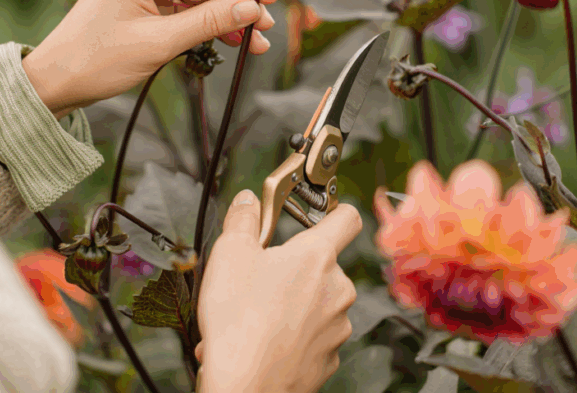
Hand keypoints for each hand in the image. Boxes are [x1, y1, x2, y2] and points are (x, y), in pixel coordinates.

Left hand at [21, 0, 277, 117]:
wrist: (56, 82)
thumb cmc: (94, 60)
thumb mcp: (159, 42)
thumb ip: (208, 22)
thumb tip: (251, 10)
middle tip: (264, 25)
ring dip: (226, 14)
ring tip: (255, 40)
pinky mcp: (144, 2)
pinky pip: (185, 6)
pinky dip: (208, 22)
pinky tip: (232, 40)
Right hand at [194, 190, 361, 392]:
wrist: (245, 386)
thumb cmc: (239, 323)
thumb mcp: (230, 254)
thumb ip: (244, 220)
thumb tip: (248, 202)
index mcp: (317, 257)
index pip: (346, 217)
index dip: (332, 210)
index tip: (317, 213)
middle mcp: (337, 289)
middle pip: (324, 265)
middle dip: (295, 268)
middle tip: (260, 277)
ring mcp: (337, 327)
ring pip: (318, 303)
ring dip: (291, 304)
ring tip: (255, 315)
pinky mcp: (329, 358)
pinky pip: (314, 337)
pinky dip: (293, 336)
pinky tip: (264, 340)